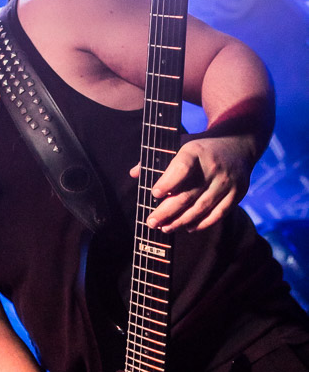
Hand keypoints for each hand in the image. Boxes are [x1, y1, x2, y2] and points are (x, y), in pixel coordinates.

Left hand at [130, 134, 253, 232]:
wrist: (237, 144)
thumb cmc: (200, 148)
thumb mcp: (180, 143)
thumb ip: (156, 158)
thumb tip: (133, 173)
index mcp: (196, 151)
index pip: (182, 168)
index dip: (168, 182)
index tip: (154, 194)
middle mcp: (213, 166)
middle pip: (189, 194)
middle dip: (167, 211)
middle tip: (151, 222)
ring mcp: (227, 181)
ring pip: (202, 207)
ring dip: (181, 221)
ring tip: (165, 228)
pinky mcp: (238, 192)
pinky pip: (219, 213)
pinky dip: (202, 223)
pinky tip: (187, 227)